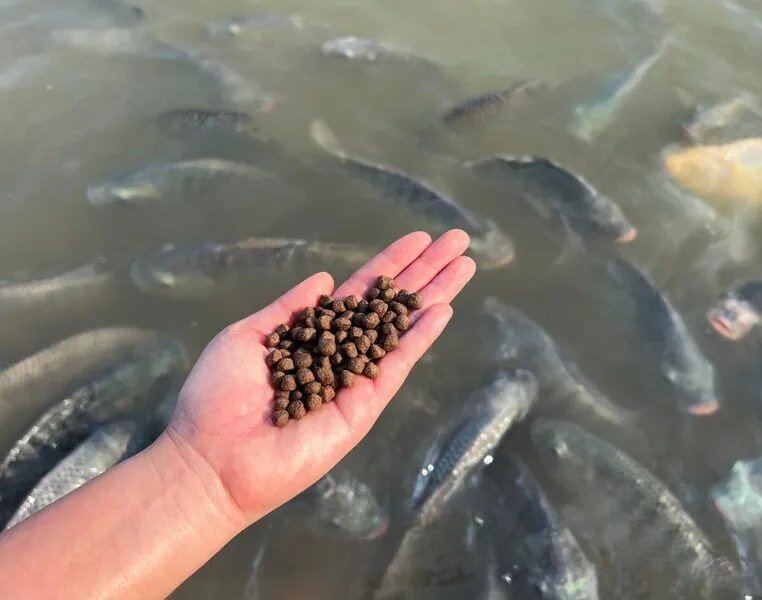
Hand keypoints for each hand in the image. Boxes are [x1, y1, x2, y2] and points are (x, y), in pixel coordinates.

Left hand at [162, 230, 475, 525]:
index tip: (419, 239)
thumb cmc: (218, 396)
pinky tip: (443, 309)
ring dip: (436, 296)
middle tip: (458, 241)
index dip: (390, 265)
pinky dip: (421, 337)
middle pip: (392, 305)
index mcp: (313, 335)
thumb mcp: (248, 337)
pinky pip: (397, 365)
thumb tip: (325, 280)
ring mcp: (357, 379)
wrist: (213, 457)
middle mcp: (342, 353)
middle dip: (425, 272)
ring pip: (404, 329)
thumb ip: (290, 309)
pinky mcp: (364, 405)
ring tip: (465, 264)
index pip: (361, 292)